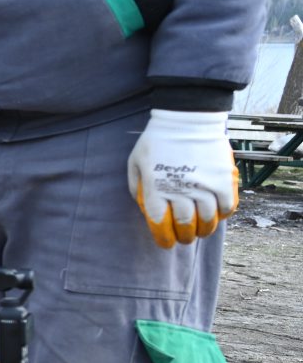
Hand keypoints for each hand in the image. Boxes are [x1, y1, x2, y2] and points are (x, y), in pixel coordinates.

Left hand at [127, 110, 237, 248]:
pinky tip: (217, 214)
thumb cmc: (156, 140)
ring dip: (204, 230)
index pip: (159, 225)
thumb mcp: (135, 162)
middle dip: (184, 237)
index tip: (166, 244)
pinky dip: (223, 215)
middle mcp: (180, 191)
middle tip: (184, 238)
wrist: (186, 118)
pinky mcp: (223, 180)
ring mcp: (204, 186)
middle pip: (185, 226)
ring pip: (208, 220)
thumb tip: (144, 208)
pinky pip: (227, 207)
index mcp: (155, 189)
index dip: (163, 239)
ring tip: (201, 231)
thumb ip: (136, 187)